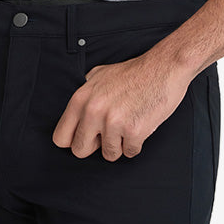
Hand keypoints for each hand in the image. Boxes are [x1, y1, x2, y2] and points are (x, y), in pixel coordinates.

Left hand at [52, 52, 190, 160]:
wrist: (163, 68)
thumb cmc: (133, 73)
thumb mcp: (99, 75)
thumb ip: (84, 95)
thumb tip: (74, 117)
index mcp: (80, 99)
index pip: (60, 137)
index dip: (73, 140)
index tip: (86, 137)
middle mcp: (93, 112)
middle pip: (80, 151)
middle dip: (94, 146)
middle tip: (108, 133)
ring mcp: (113, 122)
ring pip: (108, 154)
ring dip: (119, 145)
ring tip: (127, 125)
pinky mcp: (134, 131)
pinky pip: (129, 152)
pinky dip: (135, 144)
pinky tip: (140, 125)